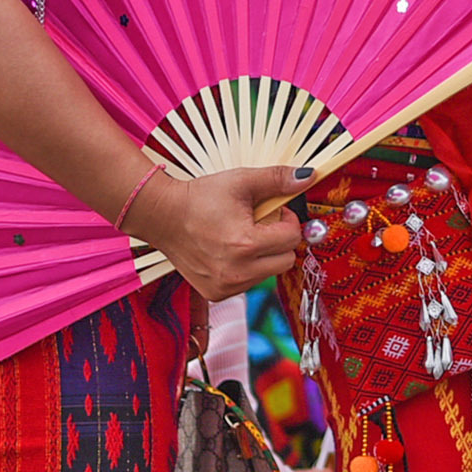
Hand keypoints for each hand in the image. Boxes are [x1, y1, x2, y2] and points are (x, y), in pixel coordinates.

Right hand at [141, 166, 308, 304]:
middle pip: (286, 260)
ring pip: (269, 273)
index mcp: (245, 244)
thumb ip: (278, 179)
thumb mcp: (241, 181)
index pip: (291, 237)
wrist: (162, 216)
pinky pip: (250, 283)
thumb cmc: (200, 198)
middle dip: (279, 239)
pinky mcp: (216, 294)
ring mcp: (225, 286)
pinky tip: (229, 251)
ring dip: (264, 255)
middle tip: (259, 223)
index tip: (272, 210)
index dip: (286, 219)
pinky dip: (248, 268)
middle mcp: (236, 272)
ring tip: (240, 236)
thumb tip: (309, 176)